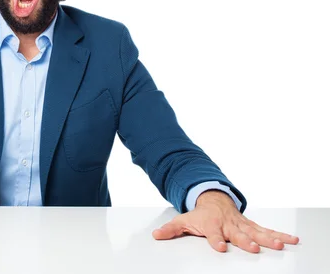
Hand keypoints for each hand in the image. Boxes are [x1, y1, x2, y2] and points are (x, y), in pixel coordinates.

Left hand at [151, 190, 299, 252]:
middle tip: (253, 248)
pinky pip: (267, 231)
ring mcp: (242, 225)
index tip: (219, 247)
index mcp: (212, 224)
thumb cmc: (200, 214)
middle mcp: (229, 225)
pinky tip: (292, 240)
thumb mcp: (184, 220)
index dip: (215, 240)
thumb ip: (171, 229)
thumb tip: (156, 235)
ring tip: (280, 245)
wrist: (214, 200)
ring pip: (257, 232)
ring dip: (268, 239)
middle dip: (245, 241)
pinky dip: (280, 235)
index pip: (213, 233)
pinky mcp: (251, 226)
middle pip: (238, 234)